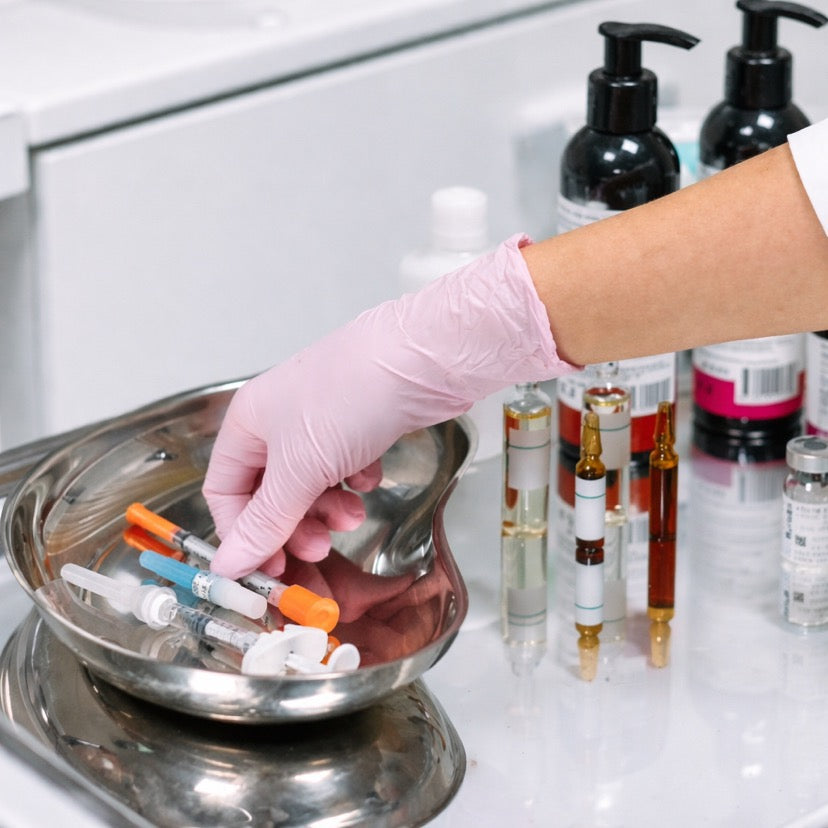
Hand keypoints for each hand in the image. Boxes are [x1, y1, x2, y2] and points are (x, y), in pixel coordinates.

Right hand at [203, 235, 571, 578]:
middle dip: (293, 526)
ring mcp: (320, 421)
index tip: (268, 569)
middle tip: (319, 548)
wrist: (422, 360)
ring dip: (328, 509)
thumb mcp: (299, 471)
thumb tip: (230, 564)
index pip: (224, 492)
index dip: (242, 533)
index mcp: (248, 424)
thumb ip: (264, 522)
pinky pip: (345, 468)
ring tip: (353, 514)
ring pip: (311, 484)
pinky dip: (355, 481)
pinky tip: (370, 475)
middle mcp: (279, 421)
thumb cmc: (351, 397)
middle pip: (270, 493)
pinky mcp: (357, 424)